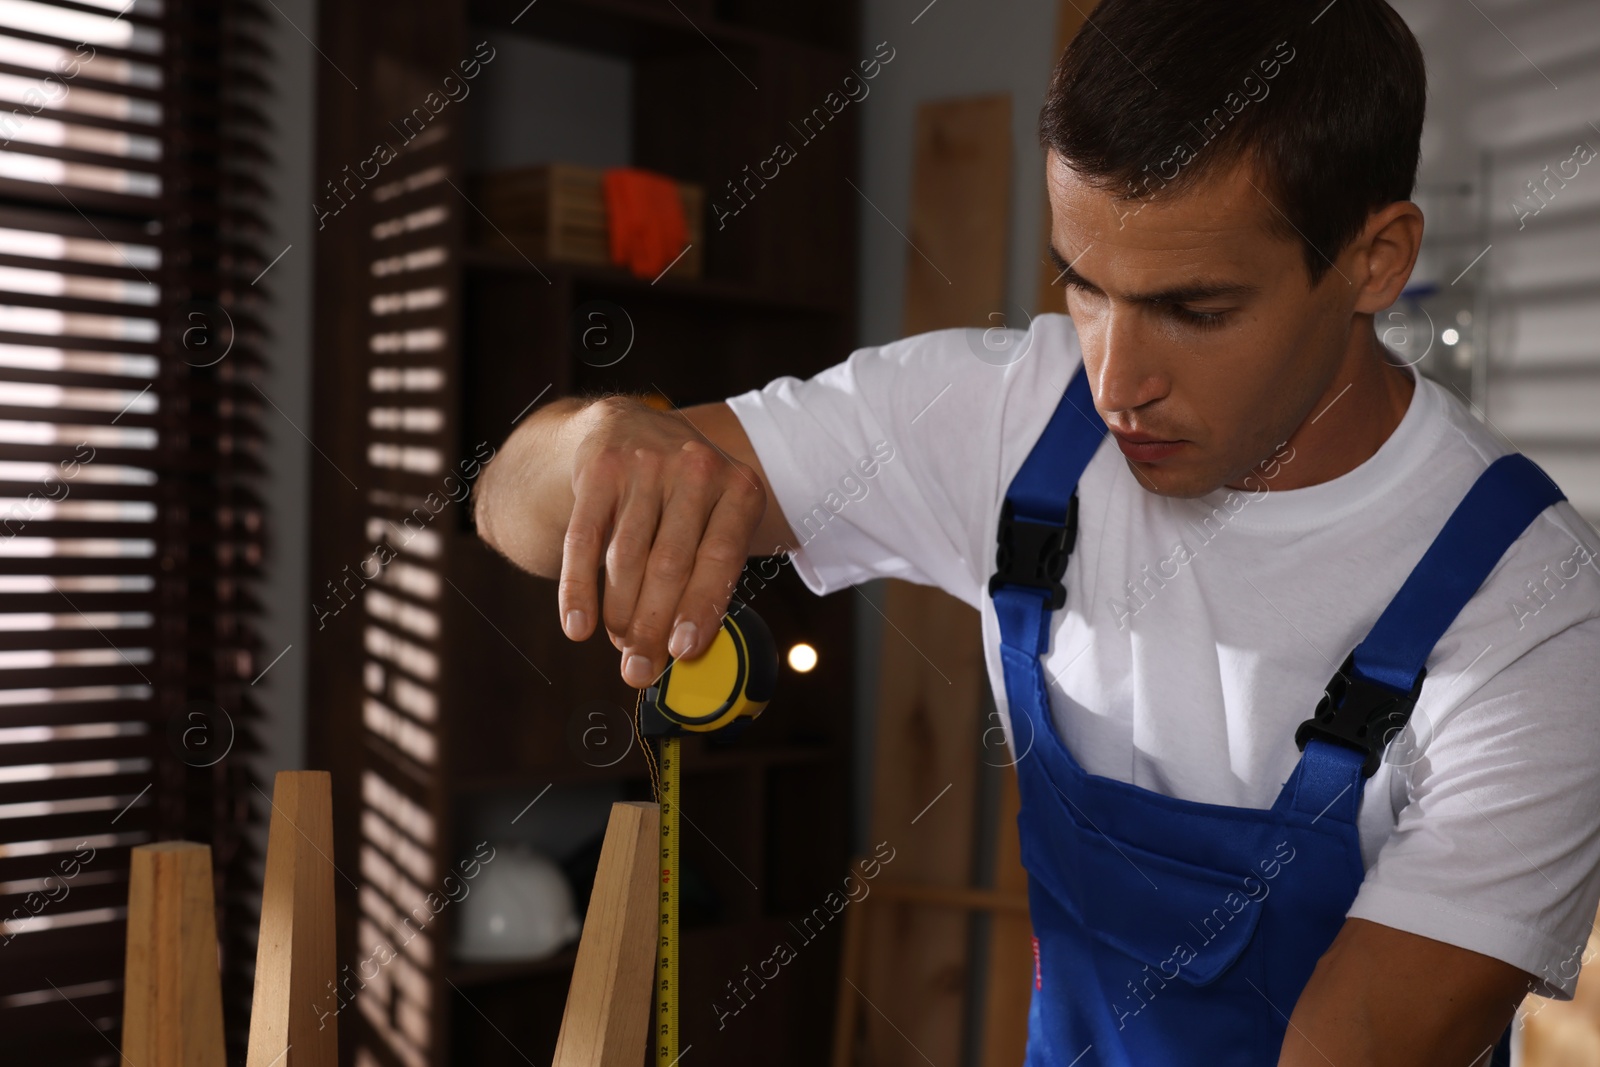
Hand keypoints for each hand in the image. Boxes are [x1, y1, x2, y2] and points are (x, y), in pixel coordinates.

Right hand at [560, 396, 768, 686]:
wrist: (630, 427)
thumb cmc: (684, 496)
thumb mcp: (714, 519)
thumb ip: (708, 575)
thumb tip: (684, 652)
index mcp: (739, 488)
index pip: (720, 558)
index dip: (700, 609)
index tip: (683, 651)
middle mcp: (696, 469)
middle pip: (669, 564)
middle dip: (652, 626)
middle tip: (640, 670)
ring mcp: (646, 465)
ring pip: (626, 557)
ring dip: (620, 613)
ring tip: (621, 647)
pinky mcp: (600, 469)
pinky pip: (584, 541)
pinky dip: (577, 589)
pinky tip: (576, 625)